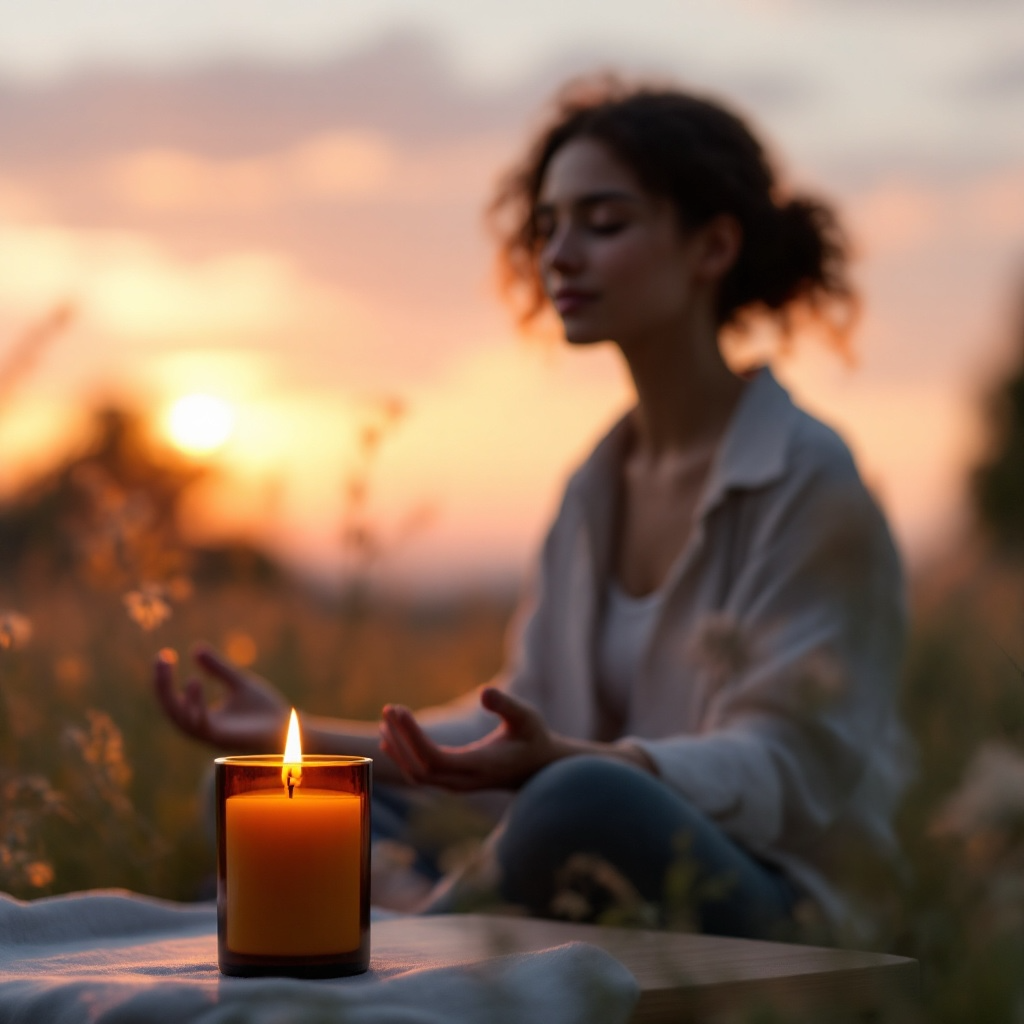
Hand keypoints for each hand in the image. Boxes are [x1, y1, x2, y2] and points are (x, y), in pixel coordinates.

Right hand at [154, 644, 290, 751]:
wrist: (287, 726)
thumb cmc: (263, 709)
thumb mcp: (238, 682)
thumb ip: (217, 668)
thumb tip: (196, 648)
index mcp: (203, 716)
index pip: (174, 698)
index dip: (164, 678)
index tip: (163, 654)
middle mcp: (202, 727)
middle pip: (170, 709)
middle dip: (162, 685)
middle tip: (162, 660)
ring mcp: (211, 734)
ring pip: (181, 720)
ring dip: (175, 696)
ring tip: (182, 671)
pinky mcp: (223, 739)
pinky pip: (201, 724)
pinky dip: (195, 704)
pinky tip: (195, 681)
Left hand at [378, 687, 558, 790]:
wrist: (541, 768)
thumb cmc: (533, 738)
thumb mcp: (527, 717)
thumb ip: (506, 705)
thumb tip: (484, 692)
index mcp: (479, 766)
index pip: (434, 758)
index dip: (412, 736)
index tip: (399, 711)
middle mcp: (464, 782)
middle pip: (419, 769)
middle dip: (400, 740)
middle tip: (389, 709)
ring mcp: (457, 786)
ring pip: (416, 775)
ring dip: (398, 748)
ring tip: (387, 718)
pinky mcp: (453, 782)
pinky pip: (420, 775)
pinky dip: (403, 757)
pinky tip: (390, 738)